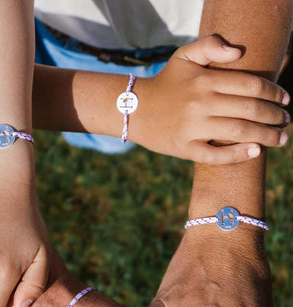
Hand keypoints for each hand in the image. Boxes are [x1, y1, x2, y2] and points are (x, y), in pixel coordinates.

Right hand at [132, 35, 288, 163]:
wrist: (134, 110)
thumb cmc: (165, 83)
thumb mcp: (183, 56)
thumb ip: (210, 45)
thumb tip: (238, 53)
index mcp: (204, 80)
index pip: (250, 85)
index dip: (274, 93)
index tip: (285, 100)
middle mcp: (200, 103)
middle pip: (250, 110)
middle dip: (275, 116)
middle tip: (286, 120)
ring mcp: (192, 128)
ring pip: (239, 132)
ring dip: (266, 136)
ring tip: (280, 138)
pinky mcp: (184, 148)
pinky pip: (215, 155)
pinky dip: (237, 155)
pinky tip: (255, 152)